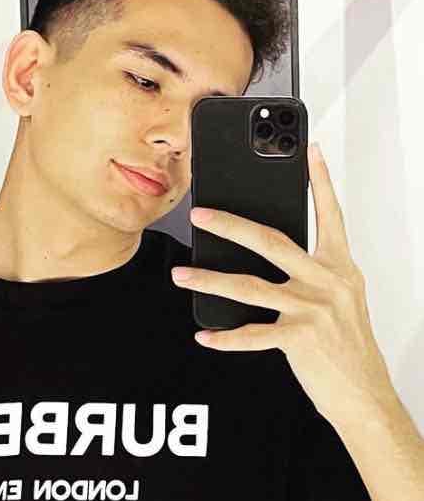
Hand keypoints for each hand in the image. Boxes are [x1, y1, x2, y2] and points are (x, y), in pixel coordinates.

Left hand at [171, 142, 397, 426]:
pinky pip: (252, 335)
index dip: (321, 180)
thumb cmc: (347, 343)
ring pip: (249, 286)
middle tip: (199, 214)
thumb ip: (310, 270)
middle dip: (230, 224)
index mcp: (338, 267)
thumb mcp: (339, 297)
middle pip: (270, 241)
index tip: (311, 150)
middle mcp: (328, 282)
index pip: (330, 214)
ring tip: (181, 274)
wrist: (365, 395)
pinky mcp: (301, 339)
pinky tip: (204, 335)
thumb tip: (262, 247)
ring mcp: (313, 310)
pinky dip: (224, 337)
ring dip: (208, 280)